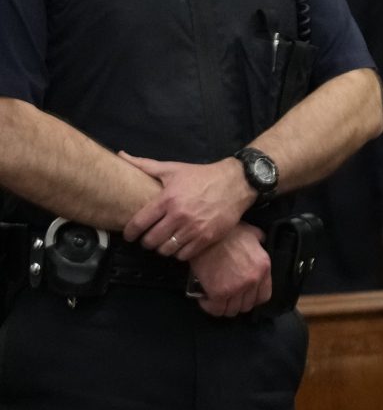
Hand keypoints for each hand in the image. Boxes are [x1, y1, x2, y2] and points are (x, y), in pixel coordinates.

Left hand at [121, 154, 254, 260]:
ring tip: (163, 243)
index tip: (129, 235)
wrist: (236, 183)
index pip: (139, 223)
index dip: (130, 233)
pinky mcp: (208, 237)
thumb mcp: (172, 169)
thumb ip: (145, 165)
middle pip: (151, 240)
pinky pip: (185, 254)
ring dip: (162, 248)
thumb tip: (120, 154)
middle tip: (148, 239)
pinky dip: (178, 253)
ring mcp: (194, 228)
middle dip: (146, 242)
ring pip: (167, 250)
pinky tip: (179, 245)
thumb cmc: (201, 176)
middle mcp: (179, 216)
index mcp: (167, 199)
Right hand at [187, 225, 272, 317]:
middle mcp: (253, 280)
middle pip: (247, 305)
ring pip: (232, 310)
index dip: (251, 299)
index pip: (263, 296)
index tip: (242, 296)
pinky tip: (205, 299)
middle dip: (236, 303)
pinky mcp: (219, 292)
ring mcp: (237, 288)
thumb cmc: (226, 232)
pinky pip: (216, 309)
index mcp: (263, 268)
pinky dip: (210, 307)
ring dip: (223, 306)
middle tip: (226, 297)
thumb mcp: (251, 233)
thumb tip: (260, 240)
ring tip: (215, 299)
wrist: (206, 236)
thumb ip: (259, 240)